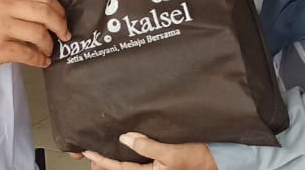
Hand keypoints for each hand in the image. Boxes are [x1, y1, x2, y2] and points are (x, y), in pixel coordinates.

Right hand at [0, 0, 68, 67]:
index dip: (59, 10)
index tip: (63, 20)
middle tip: (64, 36)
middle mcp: (5, 7)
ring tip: (48, 51)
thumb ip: (19, 4)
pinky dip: (39, 60)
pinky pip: (27, 54)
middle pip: (46, 14)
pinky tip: (41, 62)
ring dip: (49, 45)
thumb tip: (49, 19)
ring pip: (39, 34)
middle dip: (61, 27)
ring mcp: (1, 27)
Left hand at [83, 133, 215, 169]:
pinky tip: (123, 147)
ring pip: (129, 166)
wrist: (216, 160)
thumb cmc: (196, 157)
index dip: (102, 161)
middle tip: (90, 154)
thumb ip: (147, 146)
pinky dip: (128, 155)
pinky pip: (138, 161)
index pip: (120, 168)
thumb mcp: (170, 152)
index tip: (88, 153)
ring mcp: (155, 169)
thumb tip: (125, 138)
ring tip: (101, 153)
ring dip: (116, 160)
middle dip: (106, 164)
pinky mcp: (160, 163)